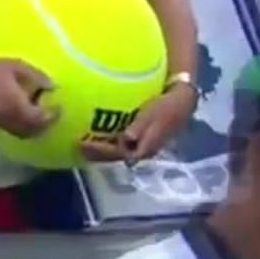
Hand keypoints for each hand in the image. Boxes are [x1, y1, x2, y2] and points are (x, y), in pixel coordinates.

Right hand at [0, 57, 55, 138]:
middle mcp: (10, 119)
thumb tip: (54, 86)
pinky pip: (14, 131)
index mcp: (17, 105)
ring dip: (36, 128)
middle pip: (34, 131)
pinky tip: (27, 115)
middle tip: (53, 113)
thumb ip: (37, 77)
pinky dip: (25, 128)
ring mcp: (1, 122)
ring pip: (24, 134)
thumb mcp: (17, 67)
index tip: (59, 107)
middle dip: (46, 125)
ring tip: (42, 115)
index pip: (40, 119)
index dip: (52, 116)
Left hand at [82, 82, 196, 162]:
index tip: (83, 143)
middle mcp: (140, 151)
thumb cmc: (169, 106)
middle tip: (77, 144)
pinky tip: (98, 129)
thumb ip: (144, 126)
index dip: (101, 153)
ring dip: (100, 148)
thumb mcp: (157, 114)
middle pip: (115, 157)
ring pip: (116, 151)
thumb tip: (128, 138)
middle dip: (96, 154)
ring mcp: (140, 146)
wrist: (182, 101)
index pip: (119, 155)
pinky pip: (120, 143)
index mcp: (145, 148)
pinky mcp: (139, 139)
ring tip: (83, 139)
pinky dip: (107, 139)